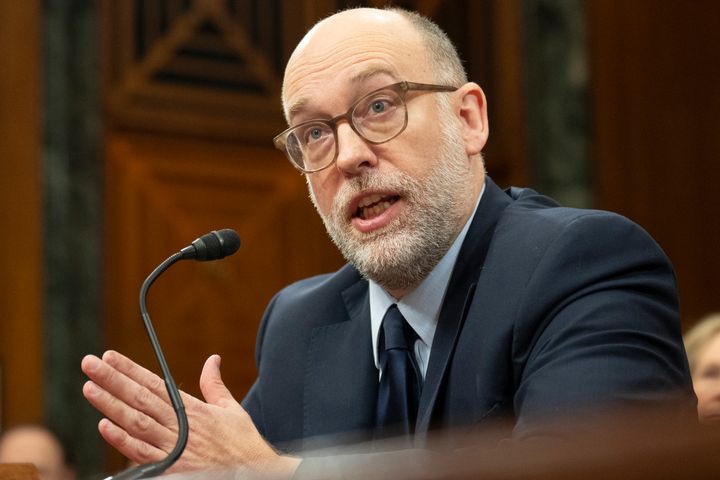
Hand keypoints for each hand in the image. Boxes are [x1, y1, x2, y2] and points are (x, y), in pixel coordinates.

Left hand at [81, 351, 299, 476]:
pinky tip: (105, 426)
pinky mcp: (170, 468)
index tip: (110, 356)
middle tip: (90, 363)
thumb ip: (215, 385)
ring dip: (111, 404)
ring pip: (136, 422)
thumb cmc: (243, 444)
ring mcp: (173, 447)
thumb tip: (213, 359)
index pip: (155, 383)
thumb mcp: (232, 409)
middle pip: (140, 398)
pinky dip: (122, 440)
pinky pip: (141, 452)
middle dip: (113, 379)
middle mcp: (181, 425)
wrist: (252, 473)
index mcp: (193, 409)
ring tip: (90, 388)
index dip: (130, 369)